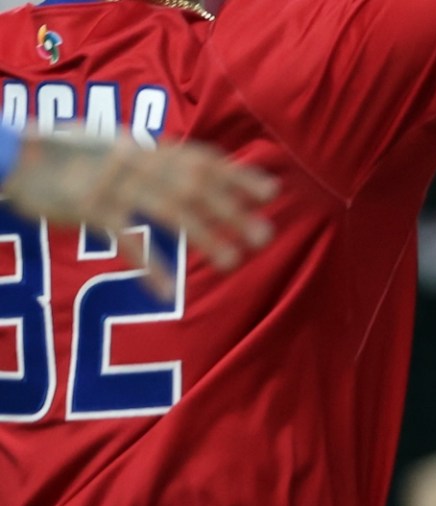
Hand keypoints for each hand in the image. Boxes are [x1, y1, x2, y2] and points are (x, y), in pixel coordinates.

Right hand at [2, 132, 276, 284]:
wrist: (13, 156)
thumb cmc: (67, 156)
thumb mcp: (114, 147)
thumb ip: (153, 159)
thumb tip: (195, 170)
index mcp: (144, 147)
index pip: (200, 158)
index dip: (237, 175)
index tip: (272, 192)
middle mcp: (134, 161)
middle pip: (193, 185)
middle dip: (232, 210)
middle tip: (266, 236)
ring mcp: (112, 183)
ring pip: (168, 210)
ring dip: (204, 236)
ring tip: (232, 262)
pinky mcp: (87, 208)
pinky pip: (125, 240)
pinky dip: (148, 265)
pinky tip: (167, 291)